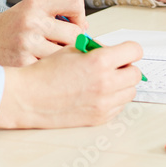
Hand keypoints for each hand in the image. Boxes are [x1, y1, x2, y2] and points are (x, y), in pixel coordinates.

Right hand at [0, 0, 86, 65]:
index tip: (75, 25)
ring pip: (66, 55)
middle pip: (76, 34)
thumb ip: (59, 15)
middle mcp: (32, 21)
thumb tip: (86, 31)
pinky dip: (50, 71)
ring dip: (63, 58)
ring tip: (48, 56)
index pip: (75, 3)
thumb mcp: (32, 10)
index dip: (80, 17)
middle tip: (60, 45)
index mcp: (36, 3)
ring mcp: (28, 44)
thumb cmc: (14, 28)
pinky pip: (53, 70)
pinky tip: (39, 66)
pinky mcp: (24, 64)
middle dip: (73, 42)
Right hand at [0, 40, 143, 128]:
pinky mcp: (99, 117)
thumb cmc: (44, 73)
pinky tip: (98, 93)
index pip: (134, 51)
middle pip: (136, 74)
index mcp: (99, 61)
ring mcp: (104, 103)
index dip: (129, 49)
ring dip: (122, 84)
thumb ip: (95, 49)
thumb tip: (110, 50)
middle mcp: (105, 83)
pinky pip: (119, 106)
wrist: (29, 97)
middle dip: (127, 67)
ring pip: (130, 92)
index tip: (125, 50)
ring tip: (105, 79)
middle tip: (115, 65)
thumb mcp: (71, 49)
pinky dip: (114, 99)